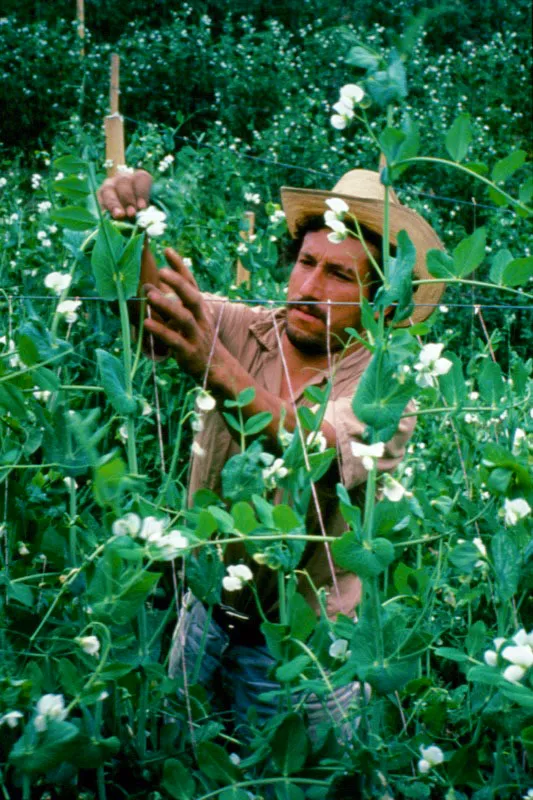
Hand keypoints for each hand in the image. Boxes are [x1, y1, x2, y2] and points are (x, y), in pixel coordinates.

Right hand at [98, 169, 152, 218]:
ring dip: (114, 203)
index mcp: (139, 178)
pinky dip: (104, 208)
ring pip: (109, 189)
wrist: (126, 216)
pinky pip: (100, 199)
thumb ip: (145, 212)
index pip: (141, 177)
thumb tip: (144, 220)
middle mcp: (124, 178)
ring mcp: (110, 185)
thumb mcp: (145, 209)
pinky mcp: (100, 195)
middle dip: (128, 198)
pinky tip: (108, 217)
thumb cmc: (140, 211)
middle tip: (131, 213)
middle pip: (124, 181)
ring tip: (119, 215)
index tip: (142, 207)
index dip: (142, 192)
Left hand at [143, 249, 221, 380]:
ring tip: (149, 295)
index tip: (167, 250)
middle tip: (161, 271)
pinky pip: (174, 340)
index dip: (180, 267)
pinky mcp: (188, 352)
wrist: (216, 367)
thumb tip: (148, 288)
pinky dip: (160, 331)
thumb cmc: (197, 339)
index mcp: (199, 308)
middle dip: (178, 283)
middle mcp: (200, 319)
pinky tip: (146, 323)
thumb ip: (171, 304)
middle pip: (192, 297)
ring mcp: (195, 335)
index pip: (191, 283)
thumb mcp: (187, 319)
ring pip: (183, 318)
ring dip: (166, 305)